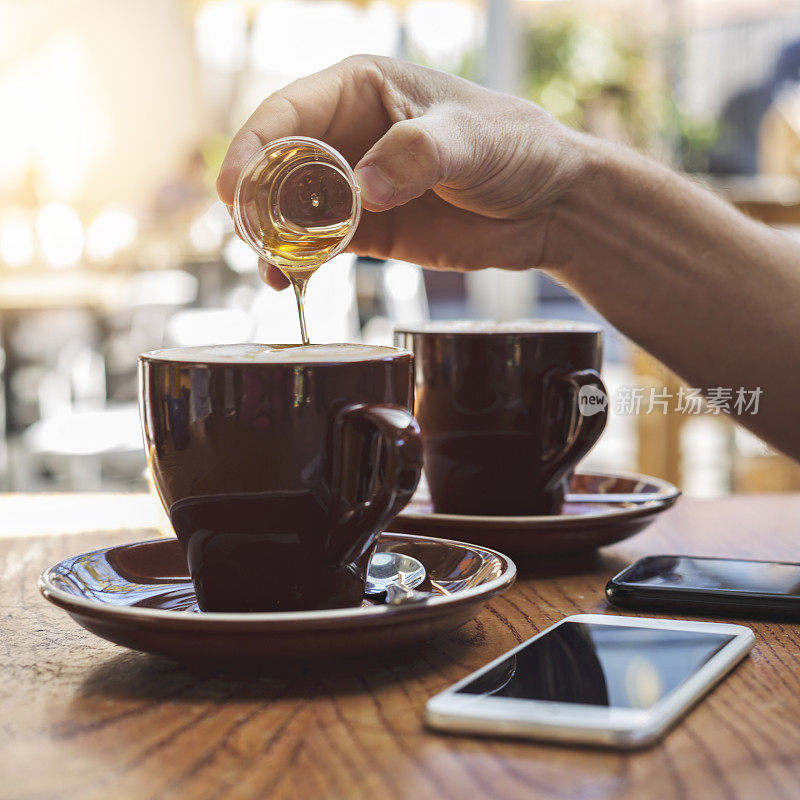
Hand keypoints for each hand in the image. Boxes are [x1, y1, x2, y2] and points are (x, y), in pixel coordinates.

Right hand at [218, 55, 587, 288]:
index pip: (288, 112)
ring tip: (271, 269)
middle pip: (277, 164)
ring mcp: (355, 186)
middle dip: (255, 201)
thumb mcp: (470, 139)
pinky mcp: (369, 229)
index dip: (252, 147)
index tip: (233, 189)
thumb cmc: (516, 148)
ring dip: (271, 239)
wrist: (549, 205)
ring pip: (290, 210)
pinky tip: (290, 283)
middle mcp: (347, 135)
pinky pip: (319, 245)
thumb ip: (416, 155)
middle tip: (250, 238)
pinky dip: (299, 264)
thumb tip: (361, 189)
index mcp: (361, 90)